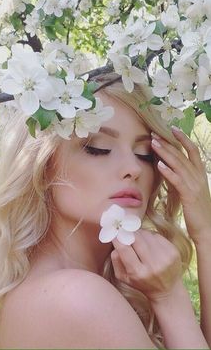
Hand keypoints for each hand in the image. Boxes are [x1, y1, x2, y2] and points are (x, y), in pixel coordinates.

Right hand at [111, 229, 181, 302]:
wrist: (167, 290)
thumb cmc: (142, 283)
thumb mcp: (124, 278)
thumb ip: (116, 262)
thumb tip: (116, 246)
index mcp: (138, 273)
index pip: (124, 249)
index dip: (118, 238)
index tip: (115, 232)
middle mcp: (153, 266)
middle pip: (136, 239)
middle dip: (129, 233)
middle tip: (126, 232)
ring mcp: (165, 258)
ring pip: (147, 235)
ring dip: (140, 234)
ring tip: (138, 239)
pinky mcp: (174, 252)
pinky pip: (157, 236)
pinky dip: (151, 236)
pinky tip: (149, 243)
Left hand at [151, 127, 210, 243]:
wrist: (207, 229)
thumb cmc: (196, 211)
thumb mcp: (189, 190)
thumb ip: (180, 178)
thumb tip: (166, 167)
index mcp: (200, 174)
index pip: (192, 151)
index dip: (183, 138)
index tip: (172, 128)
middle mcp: (198, 176)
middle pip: (182, 155)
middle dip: (168, 143)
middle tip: (154, 134)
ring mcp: (195, 185)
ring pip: (179, 164)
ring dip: (165, 152)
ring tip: (154, 143)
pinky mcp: (189, 195)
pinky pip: (178, 180)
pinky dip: (168, 171)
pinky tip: (159, 164)